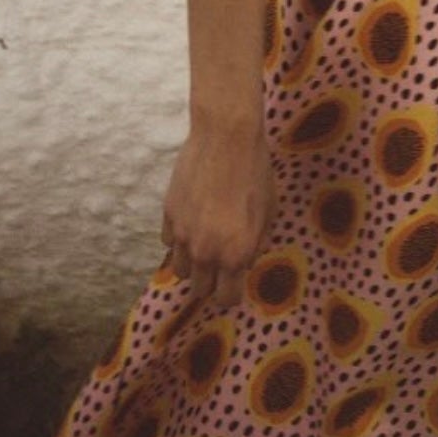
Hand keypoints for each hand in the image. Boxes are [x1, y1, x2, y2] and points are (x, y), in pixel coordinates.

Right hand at [160, 116, 278, 309]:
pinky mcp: (168, 215)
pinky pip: (169, 243)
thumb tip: (246, 261)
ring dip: (193, 263)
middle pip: (200, 290)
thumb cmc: (255, 173)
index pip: (226, 299)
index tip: (233, 282)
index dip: (231, 293)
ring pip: (180, 270)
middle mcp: (206, 251)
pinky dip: (179, 238)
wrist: (226, 137)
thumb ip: (257, 244)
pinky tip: (192, 219)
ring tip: (204, 242)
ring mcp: (182, 234)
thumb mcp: (269, 212)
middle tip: (220, 262)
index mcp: (235, 255)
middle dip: (211, 281)